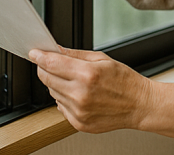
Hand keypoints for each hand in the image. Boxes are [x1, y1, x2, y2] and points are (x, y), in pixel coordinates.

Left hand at [29, 47, 154, 133]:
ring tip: (77, 81)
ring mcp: (79, 111)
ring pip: (52, 93)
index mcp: (87, 74)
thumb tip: (56, 50)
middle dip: (46, 69)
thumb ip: (75, 54)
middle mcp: (80, 94)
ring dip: (58, 84)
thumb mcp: (102, 59)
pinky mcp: (79, 123)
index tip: (34, 53)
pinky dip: (65, 99)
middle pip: (47, 78)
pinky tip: (80, 95)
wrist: (139, 105)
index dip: (40, 56)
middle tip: (54, 64)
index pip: (52, 64)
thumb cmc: (125, 81)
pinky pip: (60, 107)